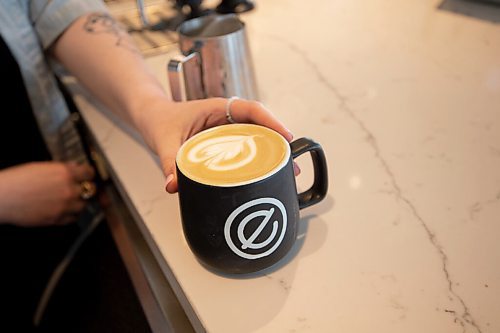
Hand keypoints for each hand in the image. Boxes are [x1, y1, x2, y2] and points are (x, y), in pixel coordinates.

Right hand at [0, 162, 94, 226]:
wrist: (2, 197)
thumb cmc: (17, 180)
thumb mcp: (42, 167)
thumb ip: (62, 169)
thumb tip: (74, 169)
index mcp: (65, 173)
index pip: (89, 173)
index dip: (88, 174)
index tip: (87, 176)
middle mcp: (69, 189)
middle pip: (89, 190)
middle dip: (84, 189)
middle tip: (79, 188)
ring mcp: (65, 205)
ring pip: (83, 205)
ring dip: (78, 202)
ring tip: (69, 200)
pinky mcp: (58, 219)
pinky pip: (73, 218)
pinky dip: (71, 214)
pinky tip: (64, 210)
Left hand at [135, 97, 295, 192]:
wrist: (153, 120)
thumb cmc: (161, 121)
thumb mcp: (165, 140)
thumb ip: (170, 162)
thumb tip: (174, 185)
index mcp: (218, 108)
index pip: (252, 110)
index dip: (272, 122)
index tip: (286, 137)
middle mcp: (228, 118)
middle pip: (261, 127)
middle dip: (278, 145)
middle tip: (291, 166)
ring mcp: (228, 132)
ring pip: (257, 140)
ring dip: (271, 155)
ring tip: (286, 175)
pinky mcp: (226, 145)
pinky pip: (246, 150)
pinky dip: (257, 162)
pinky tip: (264, 177)